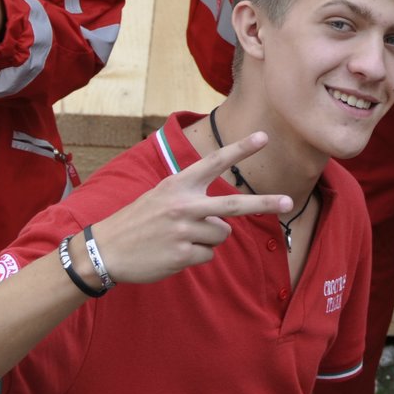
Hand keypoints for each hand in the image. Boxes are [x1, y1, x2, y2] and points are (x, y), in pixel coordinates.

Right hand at [83, 131, 292, 283]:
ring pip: (221, 235)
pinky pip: (208, 255)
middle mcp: (184, 205)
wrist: (106, 249)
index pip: (215, 161)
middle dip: (264, 203)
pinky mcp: (182, 254)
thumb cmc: (139, 221)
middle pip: (234, 205)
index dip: (240, 149)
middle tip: (288, 202)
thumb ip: (192, 197)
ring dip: (207, 239)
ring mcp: (184, 230)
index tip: (264, 137)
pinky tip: (173, 252)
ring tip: (179, 238)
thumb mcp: (161, 196)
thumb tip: (224, 218)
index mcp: (179, 184)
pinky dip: (196, 256)